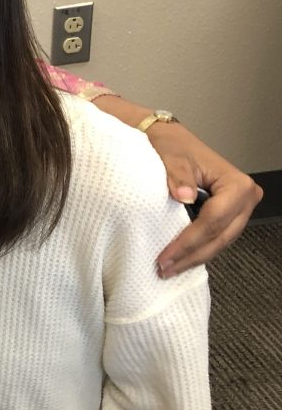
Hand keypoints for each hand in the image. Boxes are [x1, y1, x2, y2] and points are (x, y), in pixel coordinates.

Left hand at [146, 122, 262, 275]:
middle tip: (165, 269)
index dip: (188, 241)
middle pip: (220, 236)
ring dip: (195, 257)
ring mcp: (239, 208)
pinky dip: (197, 249)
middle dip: (191, 255)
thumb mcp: (172, 156)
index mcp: (236, 184)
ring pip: (220, 241)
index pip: (213, 220)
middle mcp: (244, 198)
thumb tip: (184, 195)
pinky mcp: (227, 214)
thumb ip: (177, 175)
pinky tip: (180, 258)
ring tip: (169, 268)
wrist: (170, 140)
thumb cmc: (172, 145)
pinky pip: (216, 237)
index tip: (165, 256)